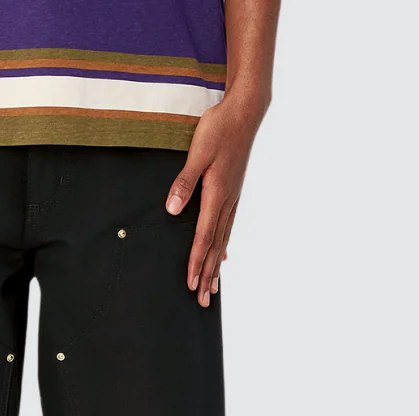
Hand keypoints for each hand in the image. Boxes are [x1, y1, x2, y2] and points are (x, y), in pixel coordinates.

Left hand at [165, 94, 269, 306]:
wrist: (245, 112)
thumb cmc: (219, 128)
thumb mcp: (198, 152)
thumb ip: (184, 182)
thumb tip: (172, 209)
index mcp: (216, 195)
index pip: (203, 237)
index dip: (196, 262)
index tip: (191, 283)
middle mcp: (227, 202)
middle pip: (215, 247)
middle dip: (207, 275)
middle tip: (202, 301)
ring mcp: (232, 198)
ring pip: (223, 240)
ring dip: (216, 266)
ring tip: (212, 288)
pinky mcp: (233, 192)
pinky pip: (228, 227)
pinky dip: (224, 246)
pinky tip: (223, 256)